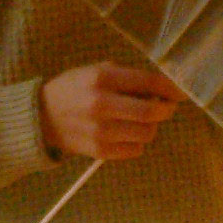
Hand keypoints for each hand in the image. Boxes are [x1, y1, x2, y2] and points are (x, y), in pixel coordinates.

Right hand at [38, 64, 184, 160]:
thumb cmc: (75, 89)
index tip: (180, 93)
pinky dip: (137, 142)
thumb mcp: (97, 71)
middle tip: (164, 107)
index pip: (148, 82)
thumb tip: (164, 91)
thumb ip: (129, 78)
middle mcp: (101, 104)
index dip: (171, 88)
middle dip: (165, 110)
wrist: (41, 117)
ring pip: (147, 133)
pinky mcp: (99, 151)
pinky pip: (136, 150)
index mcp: (102, 78)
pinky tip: (125, 133)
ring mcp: (100, 131)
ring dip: (150, 126)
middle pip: (152, 112)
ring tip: (139, 120)